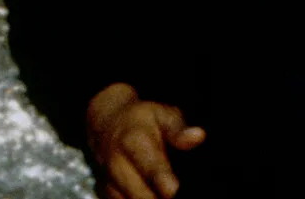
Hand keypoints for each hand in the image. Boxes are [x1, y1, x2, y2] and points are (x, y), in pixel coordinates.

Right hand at [86, 83, 205, 198]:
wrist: (109, 124)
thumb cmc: (142, 120)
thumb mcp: (163, 115)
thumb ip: (178, 129)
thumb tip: (198, 136)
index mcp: (132, 141)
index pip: (148, 165)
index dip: (161, 179)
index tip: (172, 189)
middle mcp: (117, 163)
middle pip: (139, 194)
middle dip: (158, 198)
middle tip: (176, 193)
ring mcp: (109, 180)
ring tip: (164, 193)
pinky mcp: (106, 193)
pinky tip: (152, 194)